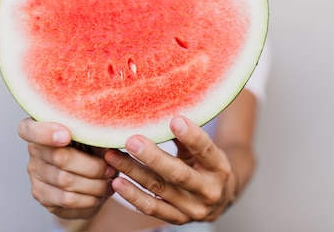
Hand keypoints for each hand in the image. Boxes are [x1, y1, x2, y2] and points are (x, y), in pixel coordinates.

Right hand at [17, 118, 117, 219]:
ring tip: (109, 182)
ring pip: (65, 180)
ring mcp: (35, 172)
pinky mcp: (41, 193)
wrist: (90, 181)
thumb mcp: (96, 138)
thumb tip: (106, 135)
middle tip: (110, 169)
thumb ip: (95, 134)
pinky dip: (88, 198)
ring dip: (94, 184)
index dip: (46, 133)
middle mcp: (34, 148)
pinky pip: (66, 198)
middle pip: (59, 157)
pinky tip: (100, 194)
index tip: (67, 136)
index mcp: (43, 125)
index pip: (29, 128)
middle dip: (92, 166)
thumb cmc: (93, 151)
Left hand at [104, 116, 236, 223]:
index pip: (206, 150)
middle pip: (178, 174)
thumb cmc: (207, 167)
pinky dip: (133, 196)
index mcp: (219, 168)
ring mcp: (192, 208)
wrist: (219, 200)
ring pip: (159, 188)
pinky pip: (152, 208)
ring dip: (134, 172)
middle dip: (153, 157)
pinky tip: (117, 182)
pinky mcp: (177, 219)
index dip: (191, 136)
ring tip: (114, 157)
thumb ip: (187, 137)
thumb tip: (163, 113)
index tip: (174, 120)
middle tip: (131, 141)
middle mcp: (208, 191)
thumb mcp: (205, 151)